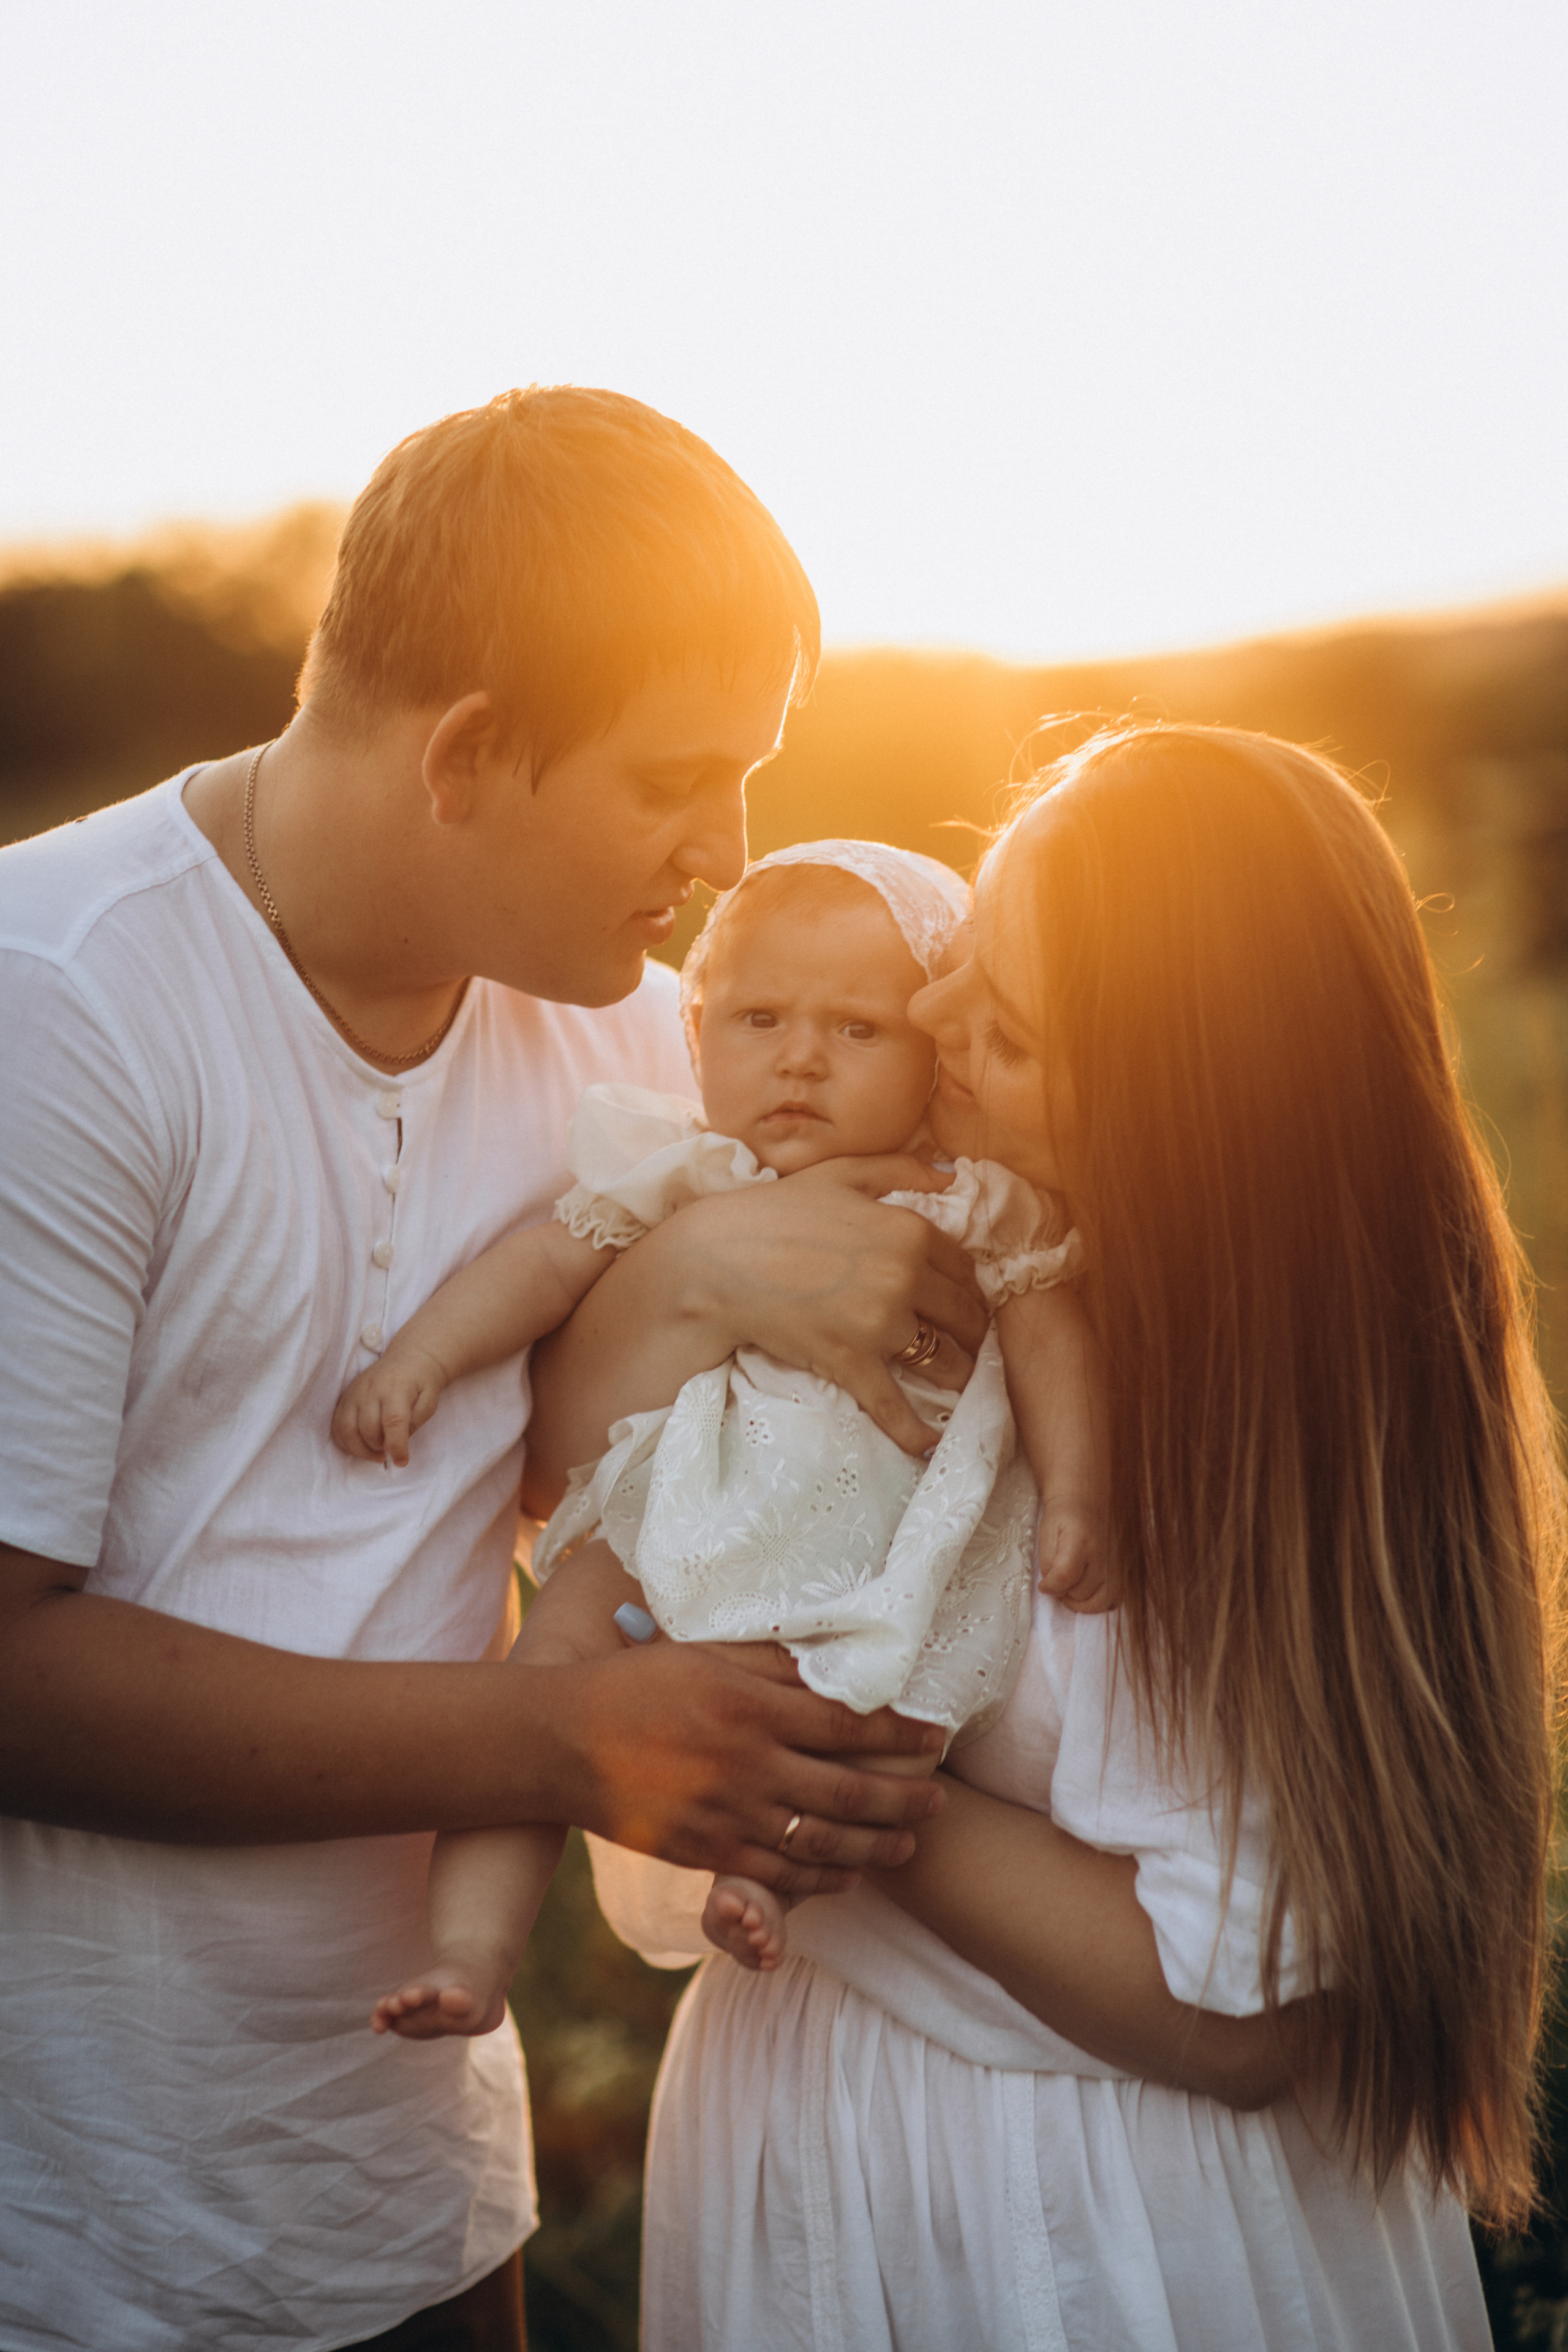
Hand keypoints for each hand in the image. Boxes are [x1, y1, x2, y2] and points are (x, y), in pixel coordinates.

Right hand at [331, 1344, 447, 1466]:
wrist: (409, 1359)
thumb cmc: (422, 1383)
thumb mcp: (429, 1402)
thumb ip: (413, 1423)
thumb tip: (393, 1447)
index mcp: (396, 1388)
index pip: (393, 1421)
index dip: (396, 1446)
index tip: (402, 1461)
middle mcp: (371, 1389)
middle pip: (367, 1428)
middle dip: (379, 1448)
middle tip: (390, 1452)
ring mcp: (355, 1393)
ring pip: (347, 1429)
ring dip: (361, 1449)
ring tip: (377, 1453)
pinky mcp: (346, 1397)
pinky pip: (337, 1425)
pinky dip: (346, 1442)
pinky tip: (360, 1446)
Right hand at [540, 1636, 946, 1896]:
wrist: (563, 1743)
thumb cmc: (637, 1684)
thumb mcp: (706, 1654)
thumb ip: (771, 1663)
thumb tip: (832, 1663)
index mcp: (751, 1708)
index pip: (846, 1723)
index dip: (899, 1733)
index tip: (937, 1737)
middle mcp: (748, 1765)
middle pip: (848, 1790)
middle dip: (903, 1798)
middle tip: (941, 1801)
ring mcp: (728, 1815)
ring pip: (822, 1839)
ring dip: (875, 1845)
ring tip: (910, 1843)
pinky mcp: (707, 1852)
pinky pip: (778, 1872)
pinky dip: (821, 1875)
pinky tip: (848, 1873)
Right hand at [691, 1155, 987, 1453]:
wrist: (716, 1259)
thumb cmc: (774, 1212)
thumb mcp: (839, 1174)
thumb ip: (899, 1168)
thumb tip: (951, 1173)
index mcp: (909, 1230)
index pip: (966, 1270)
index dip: (968, 1290)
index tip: (963, 1305)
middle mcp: (905, 1276)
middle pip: (965, 1318)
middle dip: (971, 1336)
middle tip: (965, 1346)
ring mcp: (880, 1323)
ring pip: (944, 1362)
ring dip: (955, 1378)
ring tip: (953, 1385)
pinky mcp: (851, 1362)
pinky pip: (895, 1406)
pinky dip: (915, 1432)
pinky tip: (930, 1446)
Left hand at [1036, 1496, 1118, 1611]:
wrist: (1090, 1501)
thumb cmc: (1064, 1518)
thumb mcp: (1047, 1535)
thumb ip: (1048, 1564)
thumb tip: (1052, 1590)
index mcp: (1080, 1541)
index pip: (1065, 1575)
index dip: (1051, 1586)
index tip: (1044, 1584)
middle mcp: (1103, 1555)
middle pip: (1080, 1593)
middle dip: (1065, 1591)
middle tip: (1060, 1579)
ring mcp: (1119, 1565)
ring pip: (1098, 1602)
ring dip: (1081, 1600)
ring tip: (1073, 1585)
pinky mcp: (1127, 1572)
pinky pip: (1114, 1600)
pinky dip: (1099, 1600)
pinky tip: (1090, 1589)